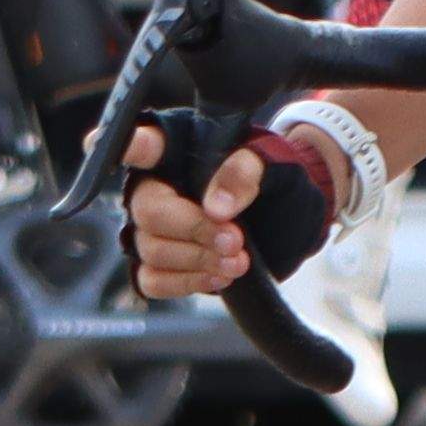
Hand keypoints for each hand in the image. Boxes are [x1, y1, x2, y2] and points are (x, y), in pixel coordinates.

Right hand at [121, 116, 338, 299]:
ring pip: (152, 250)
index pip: (144, 143)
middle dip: (193, 229)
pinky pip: (153, 280)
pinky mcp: (163, 264)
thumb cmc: (274, 177)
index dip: (134, 146)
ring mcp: (155, 228)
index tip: (140, 147)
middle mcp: (155, 186)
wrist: (291, 216)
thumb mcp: (272, 162)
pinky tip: (218, 276)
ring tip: (237, 261)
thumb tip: (217, 207)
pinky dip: (186, 283)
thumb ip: (244, 173)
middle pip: (148, 211)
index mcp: (177, 148)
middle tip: (234, 239)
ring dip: (197, 260)